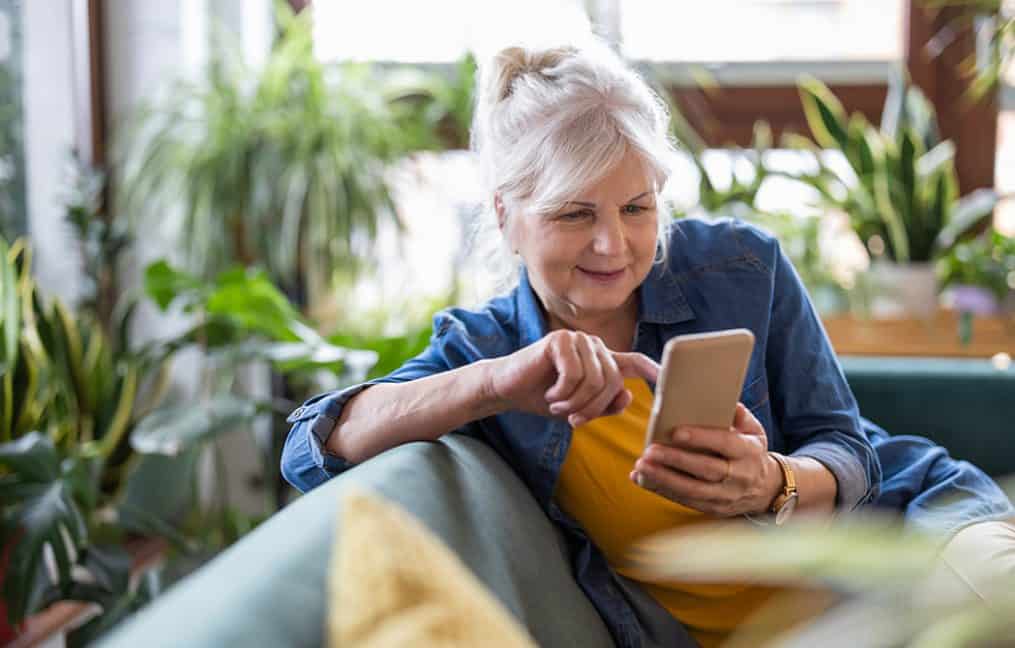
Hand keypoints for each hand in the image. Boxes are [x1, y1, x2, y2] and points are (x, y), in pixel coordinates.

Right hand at [485, 329, 658, 425]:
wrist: (508, 390)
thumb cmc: (544, 397)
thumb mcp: (578, 409)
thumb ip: (604, 406)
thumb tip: (627, 397)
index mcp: (602, 360)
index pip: (634, 362)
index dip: (653, 370)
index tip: (668, 379)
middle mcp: (593, 346)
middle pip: (612, 382)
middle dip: (594, 407)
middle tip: (573, 420)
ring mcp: (578, 340)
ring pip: (594, 380)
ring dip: (575, 402)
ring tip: (557, 405)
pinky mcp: (560, 340)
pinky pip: (574, 374)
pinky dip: (562, 392)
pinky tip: (549, 393)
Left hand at [630, 403, 782, 516]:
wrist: (766, 488)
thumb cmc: (751, 451)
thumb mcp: (753, 430)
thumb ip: (737, 414)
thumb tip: (716, 399)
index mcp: (749, 452)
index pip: (725, 443)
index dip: (701, 438)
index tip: (676, 432)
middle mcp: (739, 476)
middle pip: (705, 469)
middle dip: (675, 460)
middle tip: (649, 451)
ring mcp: (726, 496)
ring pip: (692, 490)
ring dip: (663, 479)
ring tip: (641, 466)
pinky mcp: (713, 508)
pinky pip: (685, 501)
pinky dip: (661, 491)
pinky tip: (642, 479)